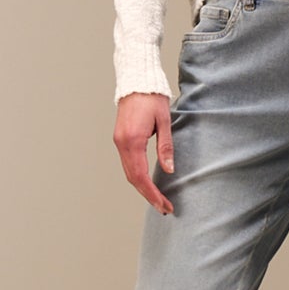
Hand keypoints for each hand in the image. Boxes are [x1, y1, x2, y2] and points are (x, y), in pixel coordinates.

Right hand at [114, 93, 175, 214]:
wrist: (137, 81)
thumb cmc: (152, 98)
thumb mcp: (164, 121)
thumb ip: (166, 147)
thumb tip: (169, 170)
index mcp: (133, 140)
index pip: (141, 175)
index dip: (152, 193)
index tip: (164, 205)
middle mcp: (122, 144)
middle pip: (133, 178)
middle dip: (148, 195)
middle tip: (164, 208)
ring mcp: (119, 142)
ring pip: (129, 173)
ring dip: (142, 188)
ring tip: (158, 199)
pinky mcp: (120, 139)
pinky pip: (127, 164)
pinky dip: (137, 177)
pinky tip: (147, 183)